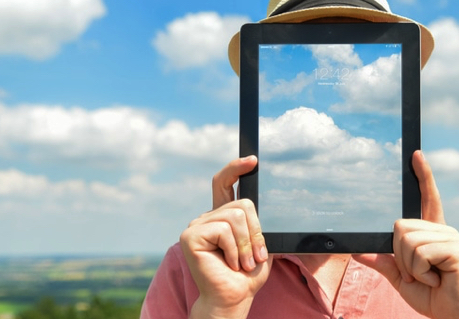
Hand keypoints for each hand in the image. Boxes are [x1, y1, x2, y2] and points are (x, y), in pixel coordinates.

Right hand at [181, 157, 269, 318]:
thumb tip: (267, 206)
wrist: (233, 297)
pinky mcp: (190, 235)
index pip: (225, 184)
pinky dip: (235, 250)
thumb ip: (258, 224)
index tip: (253, 160)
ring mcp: (196, 225)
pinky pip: (224, 230)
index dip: (236, 168)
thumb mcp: (260, 245)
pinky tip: (229, 263)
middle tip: (255, 256)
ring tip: (242, 263)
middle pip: (242, 204)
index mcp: (222, 217)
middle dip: (256, 232)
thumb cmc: (247, 275)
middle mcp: (207, 218)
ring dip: (247, 245)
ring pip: (236, 216)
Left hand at [354, 150, 458, 318]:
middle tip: (419, 274)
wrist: (454, 318)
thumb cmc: (433, 297)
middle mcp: (445, 230)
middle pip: (400, 227)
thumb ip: (384, 262)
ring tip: (429, 277)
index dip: (423, 176)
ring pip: (406, 240)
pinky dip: (419, 272)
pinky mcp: (457, 249)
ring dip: (410, 266)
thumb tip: (357, 251)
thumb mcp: (402, 278)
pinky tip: (437, 279)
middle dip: (400, 256)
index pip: (428, 198)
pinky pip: (419, 253)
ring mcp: (453, 238)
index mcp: (434, 233)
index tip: (415, 154)